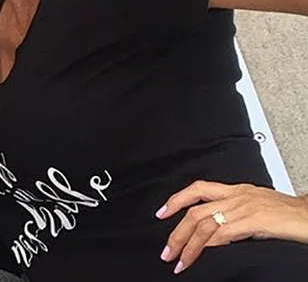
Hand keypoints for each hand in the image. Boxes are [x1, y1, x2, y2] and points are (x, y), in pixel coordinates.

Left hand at [155, 180, 307, 273]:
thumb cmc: (288, 214)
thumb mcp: (255, 208)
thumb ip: (234, 215)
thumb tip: (215, 233)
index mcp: (236, 190)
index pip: (198, 189)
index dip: (176, 200)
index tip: (161, 212)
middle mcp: (236, 196)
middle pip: (194, 211)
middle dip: (176, 233)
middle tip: (166, 251)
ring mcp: (243, 208)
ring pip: (203, 223)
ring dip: (186, 245)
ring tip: (178, 260)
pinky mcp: (253, 220)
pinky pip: (222, 232)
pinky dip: (207, 244)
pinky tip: (200, 254)